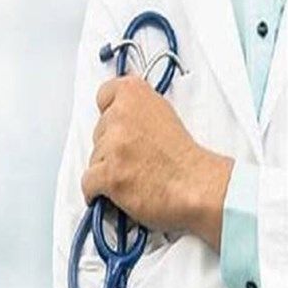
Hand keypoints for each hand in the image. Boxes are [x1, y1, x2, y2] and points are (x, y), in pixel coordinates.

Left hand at [81, 76, 233, 250]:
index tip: (116, 122)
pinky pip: (88, 183)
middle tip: (136, 157)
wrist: (199, 187)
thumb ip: (138, 111)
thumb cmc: (187, 159)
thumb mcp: (164, 116)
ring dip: (108, 169)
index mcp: (135, 95)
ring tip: (135, 175)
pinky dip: (98, 191)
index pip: (105, 94)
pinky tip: (117, 192)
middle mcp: (120, 116)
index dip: (110, 111)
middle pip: (98, 131)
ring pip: (93, 158)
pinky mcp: (108, 174)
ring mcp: (113, 146)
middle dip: (112, 146)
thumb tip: (120, 113)